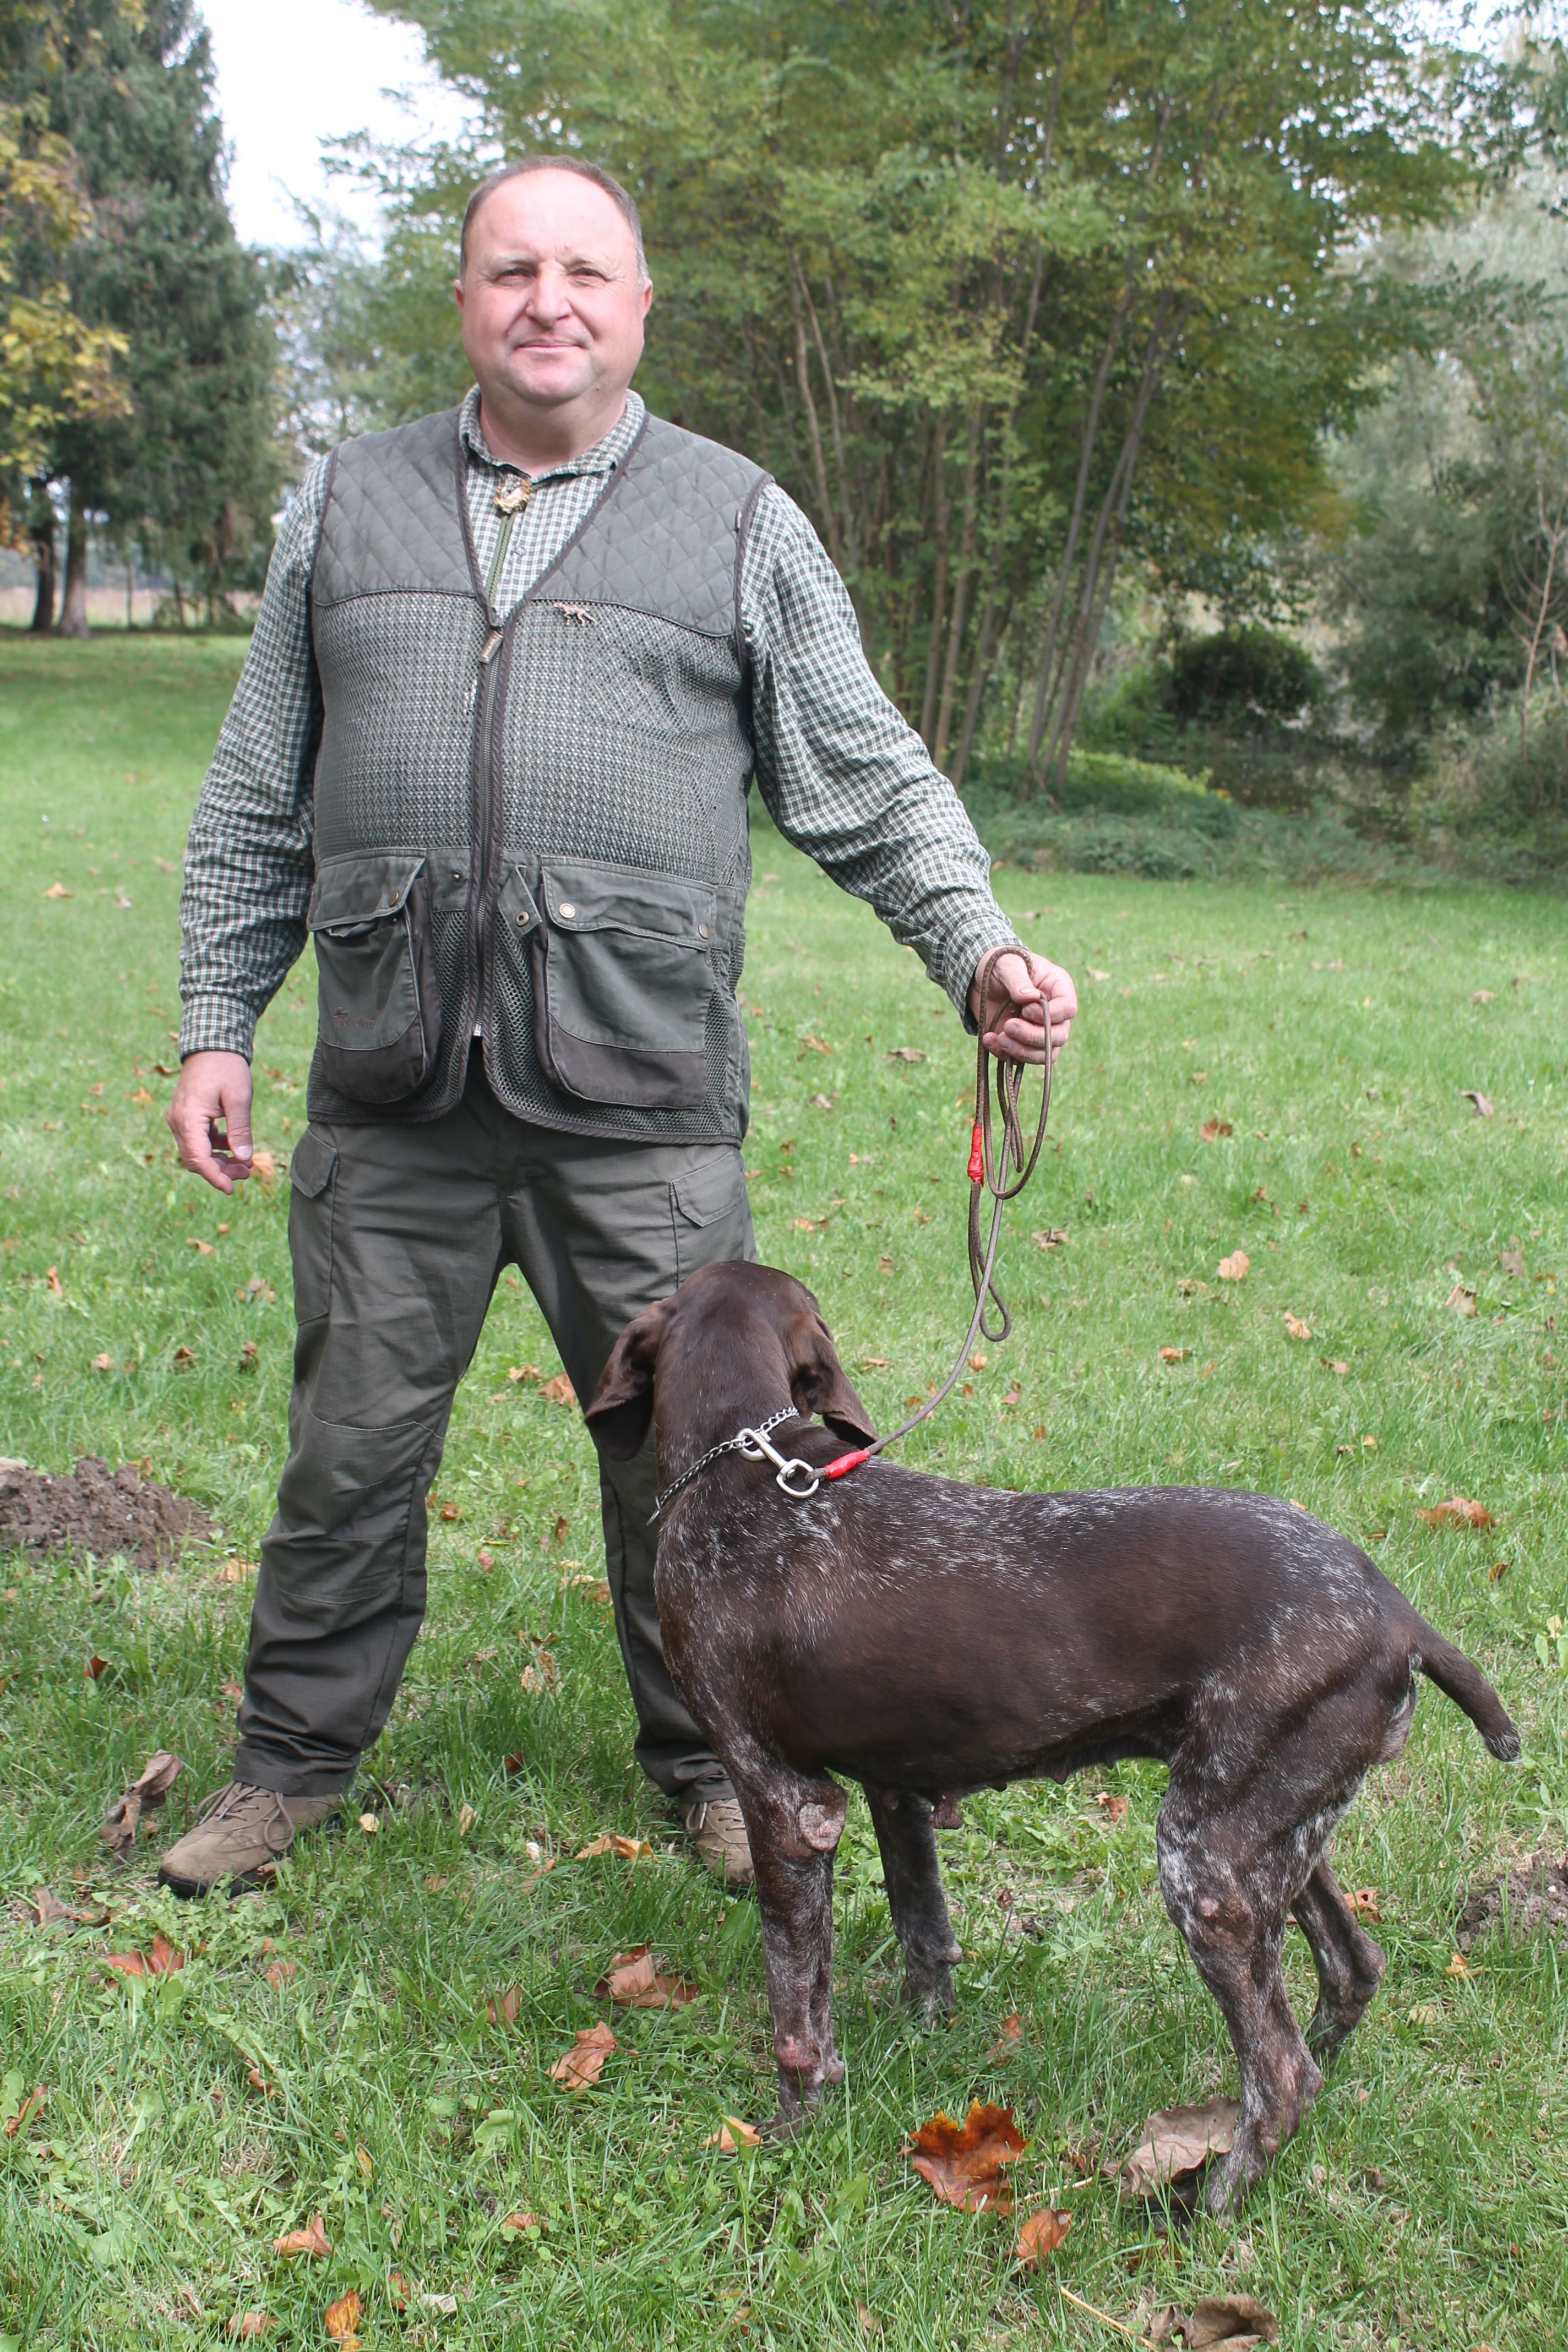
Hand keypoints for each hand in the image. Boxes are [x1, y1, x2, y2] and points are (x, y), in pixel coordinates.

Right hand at [167, 1051, 254, 1193]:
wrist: (212, 1045)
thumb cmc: (226, 1068)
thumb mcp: (239, 1098)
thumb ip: (240, 1129)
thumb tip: (244, 1158)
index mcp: (188, 1117)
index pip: (197, 1158)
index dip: (215, 1177)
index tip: (232, 1189)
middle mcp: (178, 1121)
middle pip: (195, 1159)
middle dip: (221, 1170)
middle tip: (248, 1172)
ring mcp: (179, 1118)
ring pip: (196, 1151)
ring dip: (219, 1160)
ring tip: (246, 1163)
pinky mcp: (186, 1116)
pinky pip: (197, 1140)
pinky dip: (215, 1147)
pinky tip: (234, 1146)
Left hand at [968, 947, 1077, 1065]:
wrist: (979, 978)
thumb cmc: (999, 963)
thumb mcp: (1007, 964)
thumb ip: (1018, 979)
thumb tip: (1030, 997)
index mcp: (1057, 987)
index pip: (1068, 1008)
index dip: (1050, 1015)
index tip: (1026, 1009)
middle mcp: (1054, 1012)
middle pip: (1059, 1036)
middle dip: (1033, 1036)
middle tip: (1009, 1026)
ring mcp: (1039, 1030)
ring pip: (1045, 1054)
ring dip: (1022, 1051)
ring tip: (1000, 1038)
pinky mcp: (1021, 1043)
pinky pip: (1022, 1059)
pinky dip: (1005, 1055)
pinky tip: (989, 1039)